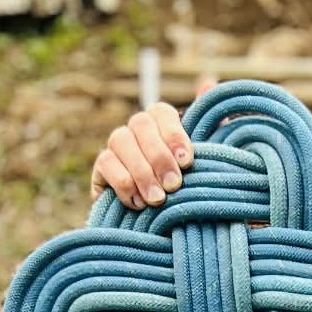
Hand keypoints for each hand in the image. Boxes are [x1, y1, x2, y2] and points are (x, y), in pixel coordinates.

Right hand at [89, 79, 216, 209]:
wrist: (165, 230)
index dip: (173, 133)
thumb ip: (210, 127)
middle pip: (140, 123)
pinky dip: (123, 184)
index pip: (161, 112)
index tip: (188, 161)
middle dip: (158, 155)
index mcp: (162, 125)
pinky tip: (139, 204)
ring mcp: (116, 148)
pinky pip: (106, 164)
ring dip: (141, 171)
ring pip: (120, 140)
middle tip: (174, 185)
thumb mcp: (207, 163)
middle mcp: (137, 131)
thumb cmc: (190, 193)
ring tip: (158, 199)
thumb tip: (206, 81)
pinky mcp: (101, 171)